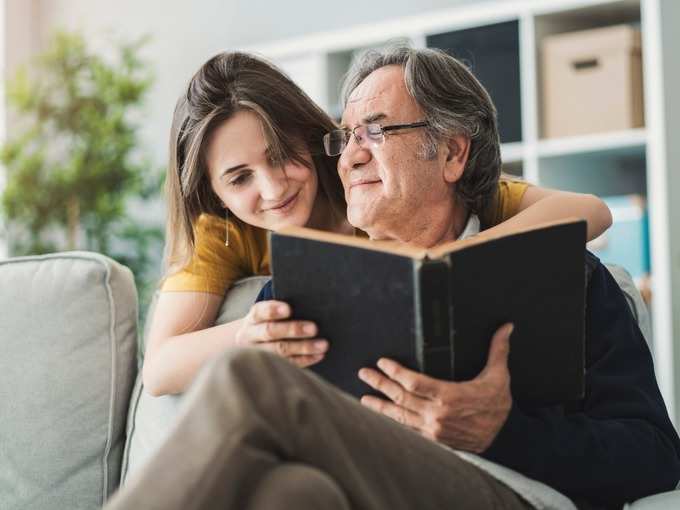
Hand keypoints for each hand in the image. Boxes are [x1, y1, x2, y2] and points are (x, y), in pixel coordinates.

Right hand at [235, 300, 327, 367]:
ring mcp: (259, 353)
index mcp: (253, 319)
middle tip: (314, 328)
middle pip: (270, 332)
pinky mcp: (269, 366)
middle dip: (293, 329)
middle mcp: (252, 336)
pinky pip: (288, 364)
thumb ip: (281, 310)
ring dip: (303, 347)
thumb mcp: (266, 315)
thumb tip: (308, 305)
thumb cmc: (267, 324)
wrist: (250, 345)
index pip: (260, 312)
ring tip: (322, 344)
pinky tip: (318, 355)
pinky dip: (305, 359)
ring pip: (280, 351)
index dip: (273, 310)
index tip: (288, 309)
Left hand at [358, 323, 513, 452]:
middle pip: (401, 397)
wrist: (506, 438)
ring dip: (380, 406)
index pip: (414, 383)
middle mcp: (437, 415)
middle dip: (380, 384)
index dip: (396, 372)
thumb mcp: (499, 376)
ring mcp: (433, 430)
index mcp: (450, 396)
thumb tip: (506, 327)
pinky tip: (381, 417)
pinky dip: (392, 423)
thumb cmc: (498, 404)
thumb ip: (498, 350)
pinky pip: (407, 430)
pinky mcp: (434, 440)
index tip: (383, 363)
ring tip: (364, 398)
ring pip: (400, 416)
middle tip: (364, 373)